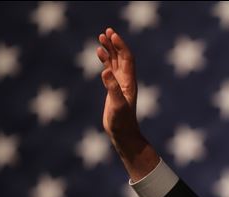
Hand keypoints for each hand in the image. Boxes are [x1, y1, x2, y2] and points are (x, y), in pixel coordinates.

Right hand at [96, 27, 157, 180]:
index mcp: (129, 82)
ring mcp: (120, 85)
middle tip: (107, 31)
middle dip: (115, 44)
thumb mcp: (117, 105)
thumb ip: (112, 88)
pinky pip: (110, 70)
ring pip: (115, 62)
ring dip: (109, 50)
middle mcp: (126, 81)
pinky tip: (100, 54)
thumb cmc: (122, 122)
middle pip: (122, 57)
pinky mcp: (113, 89)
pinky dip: (105, 60)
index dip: (120, 46)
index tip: (112, 35)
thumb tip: (106, 71)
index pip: (127, 59)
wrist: (123, 134)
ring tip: (101, 37)